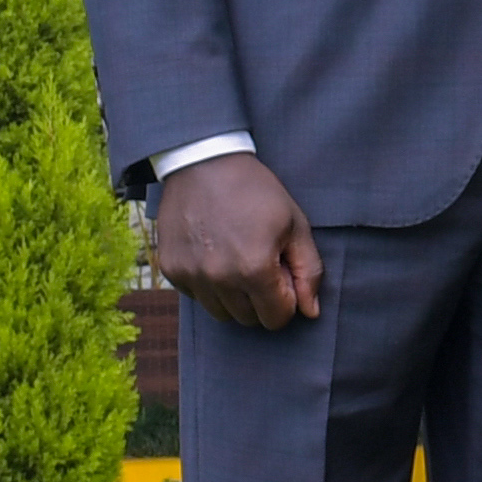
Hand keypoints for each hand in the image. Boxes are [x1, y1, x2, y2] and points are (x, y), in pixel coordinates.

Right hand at [155, 150, 321, 330]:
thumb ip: (308, 271)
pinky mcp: (170, 270)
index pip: (276, 318)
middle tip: (260, 262)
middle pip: (249, 319)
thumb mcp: (294, 224)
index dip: (286, 298)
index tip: (281, 272)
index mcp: (254, 268)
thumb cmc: (256, 191)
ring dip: (234, 296)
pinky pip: (196, 297)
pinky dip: (208, 284)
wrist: (203, 161)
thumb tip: (311, 312)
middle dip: (261, 299)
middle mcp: (219, 278)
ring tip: (236, 258)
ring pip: (221, 313)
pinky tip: (213, 253)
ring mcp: (190, 275)